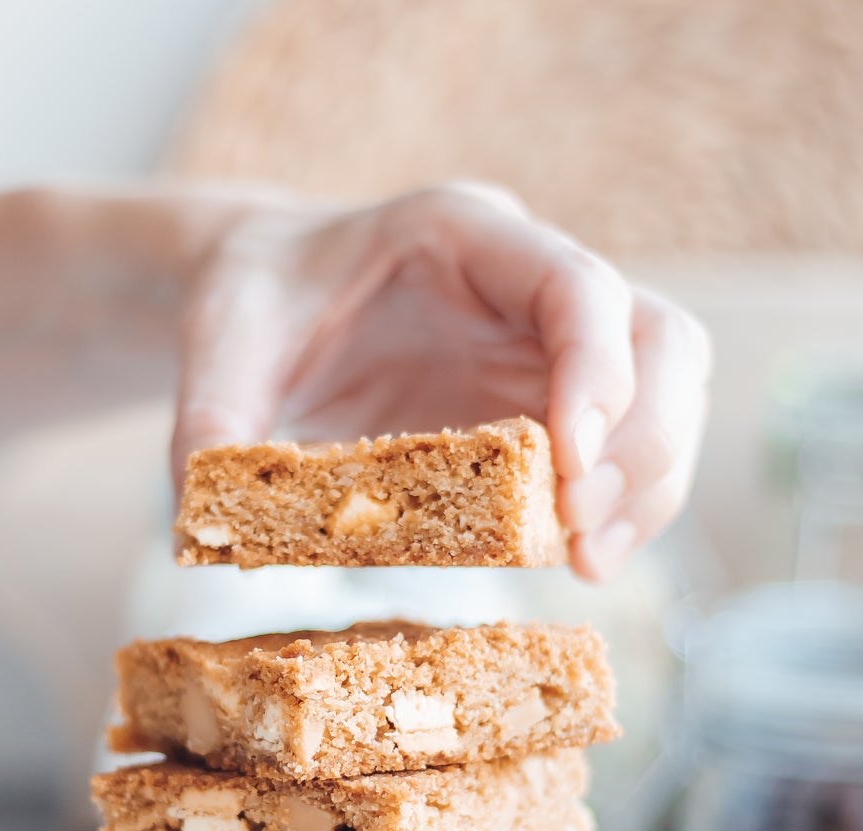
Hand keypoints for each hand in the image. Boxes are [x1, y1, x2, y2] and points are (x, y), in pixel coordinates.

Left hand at [171, 182, 710, 581]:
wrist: (273, 301)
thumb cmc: (255, 303)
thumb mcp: (220, 345)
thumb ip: (210, 420)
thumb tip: (198, 521)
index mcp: (463, 236)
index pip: (577, 285)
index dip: (597, 372)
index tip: (569, 467)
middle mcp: (529, 282)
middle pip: (657, 339)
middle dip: (644, 444)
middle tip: (582, 537)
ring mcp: (549, 343)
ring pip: (664, 394)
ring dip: (648, 484)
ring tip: (588, 563)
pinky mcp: (549, 400)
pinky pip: (624, 445)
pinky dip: (620, 503)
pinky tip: (574, 556)